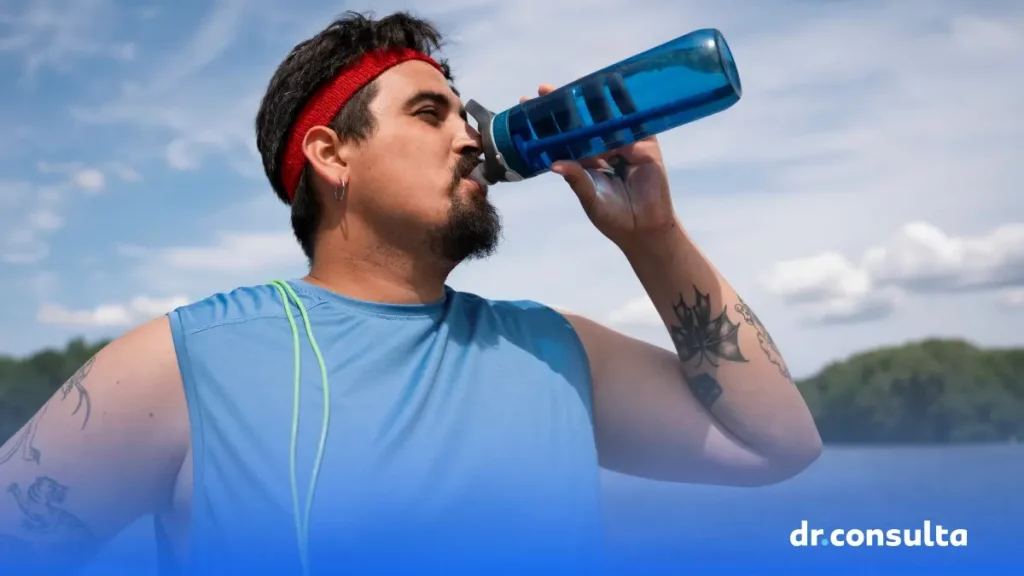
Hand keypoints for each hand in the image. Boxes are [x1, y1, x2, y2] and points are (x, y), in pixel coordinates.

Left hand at [521, 84, 678, 246]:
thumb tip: (553, 164)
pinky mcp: (646, 145)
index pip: (565, 137)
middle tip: (543, 90)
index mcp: (586, 161)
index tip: (527, 108)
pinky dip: (625, 105)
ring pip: (606, 118)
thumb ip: (576, 179)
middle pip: (583, 123)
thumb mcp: (590, 198)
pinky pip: (635, 121)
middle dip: (565, 106)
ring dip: (591, 101)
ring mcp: (625, 144)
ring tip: (573, 86)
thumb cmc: (614, 217)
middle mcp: (603, 148)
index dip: (548, 124)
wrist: (644, 229)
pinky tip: (613, 89)